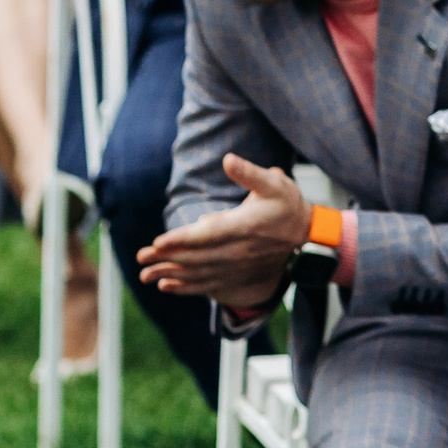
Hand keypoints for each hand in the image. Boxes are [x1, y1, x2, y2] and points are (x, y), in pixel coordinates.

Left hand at [138, 155, 308, 308]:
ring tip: (145, 275)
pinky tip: (166, 285)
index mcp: (244, 226)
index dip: (181, 239)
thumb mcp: (274, 183)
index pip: (207, 235)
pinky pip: (207, 284)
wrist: (307, 236)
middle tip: (140, 257)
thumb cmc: (287, 205)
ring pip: (199, 273)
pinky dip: (185, 287)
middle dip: (167, 258)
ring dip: (171, 274)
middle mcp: (238, 250)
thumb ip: (250, 173)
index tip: (158, 242)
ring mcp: (237, 265)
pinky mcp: (237, 274)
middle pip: (197, 257)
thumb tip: (228, 160)